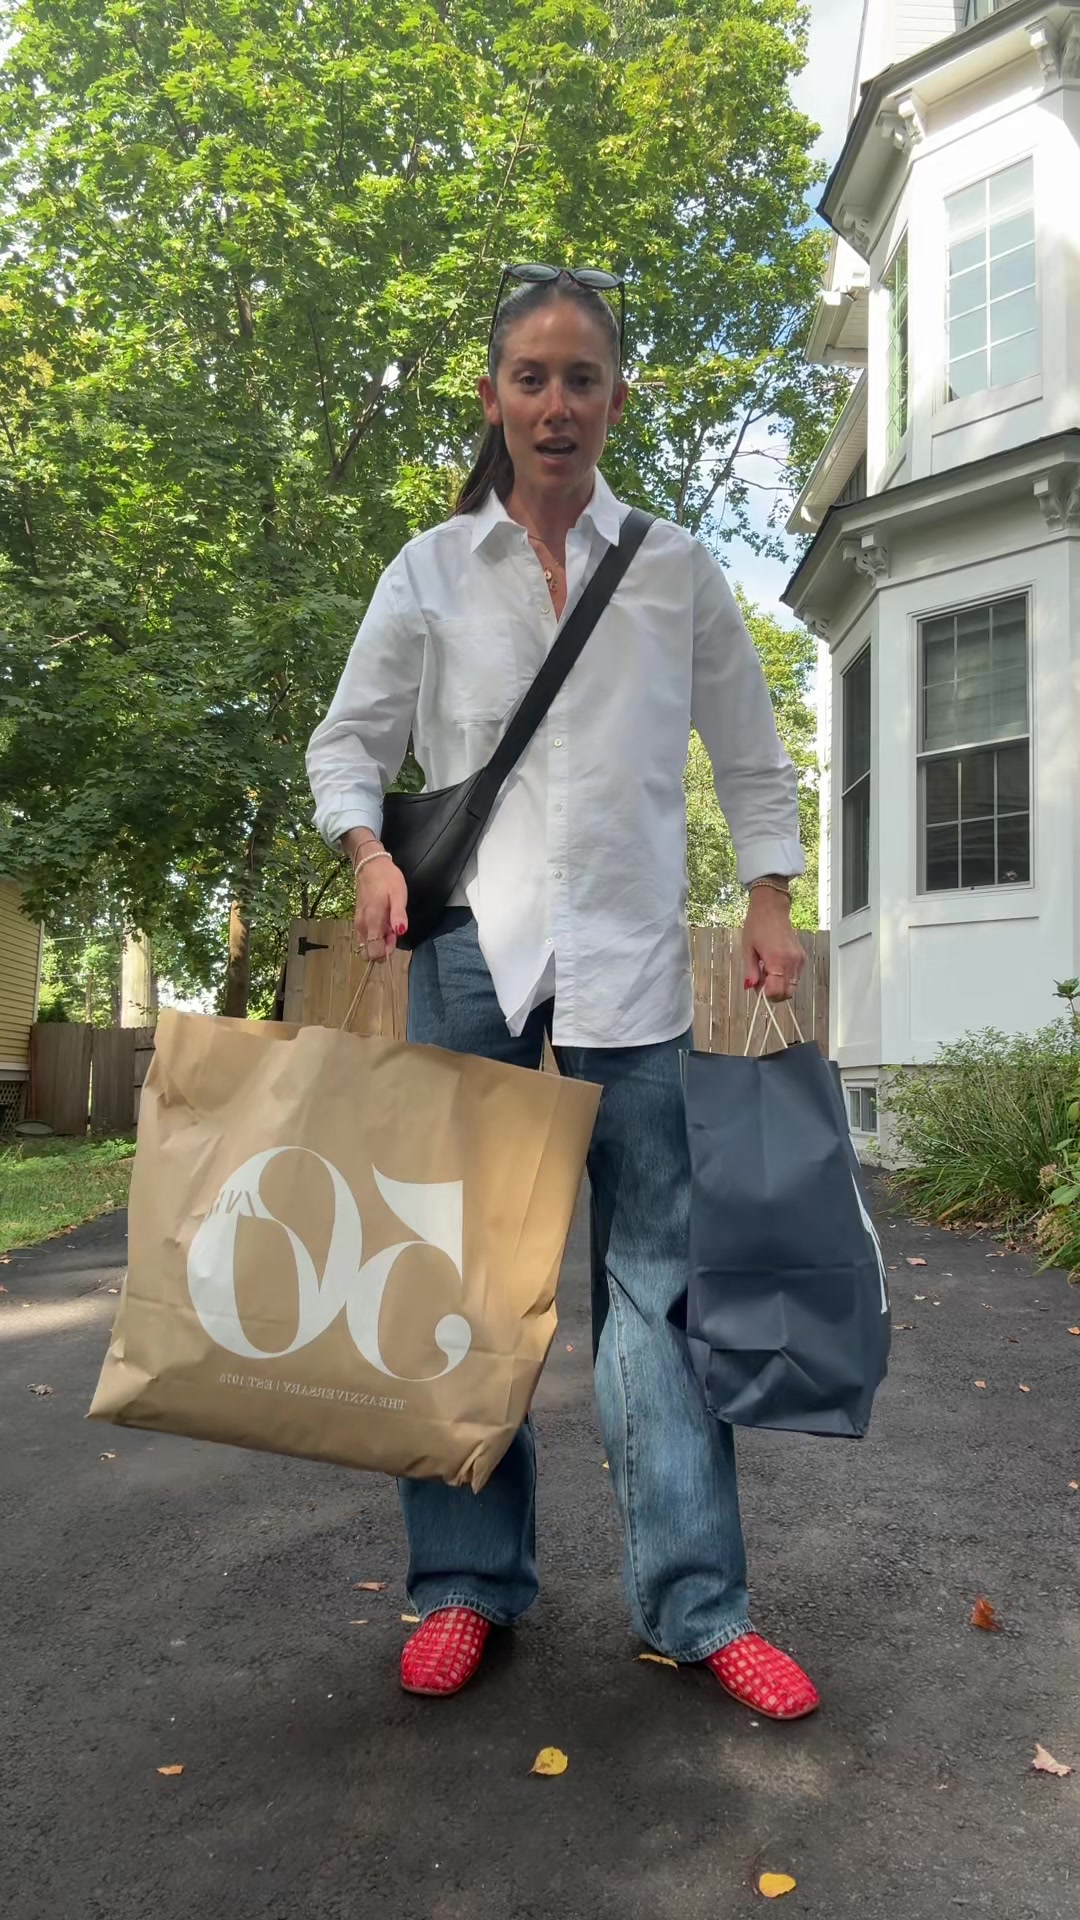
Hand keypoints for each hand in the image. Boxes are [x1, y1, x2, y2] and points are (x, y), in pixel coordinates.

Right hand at [350, 843, 408, 960]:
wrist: (371, 864)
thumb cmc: (387, 879)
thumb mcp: (398, 895)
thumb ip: (398, 915)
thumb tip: (400, 932)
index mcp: (372, 923)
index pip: (373, 953)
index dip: (386, 952)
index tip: (394, 938)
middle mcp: (362, 926)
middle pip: (368, 953)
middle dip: (382, 949)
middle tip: (393, 933)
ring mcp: (358, 923)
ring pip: (367, 945)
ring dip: (380, 941)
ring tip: (389, 924)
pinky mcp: (359, 919)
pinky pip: (366, 936)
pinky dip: (375, 934)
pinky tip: (384, 921)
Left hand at [742, 888, 803, 1002]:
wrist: (771, 909)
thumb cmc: (757, 926)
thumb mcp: (748, 949)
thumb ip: (751, 971)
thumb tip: (751, 987)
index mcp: (776, 960)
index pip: (777, 991)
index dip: (766, 995)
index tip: (757, 988)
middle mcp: (791, 961)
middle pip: (787, 993)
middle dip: (773, 993)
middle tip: (761, 981)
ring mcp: (798, 960)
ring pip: (792, 987)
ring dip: (779, 986)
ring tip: (767, 971)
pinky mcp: (802, 957)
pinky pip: (795, 977)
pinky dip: (785, 978)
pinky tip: (775, 966)